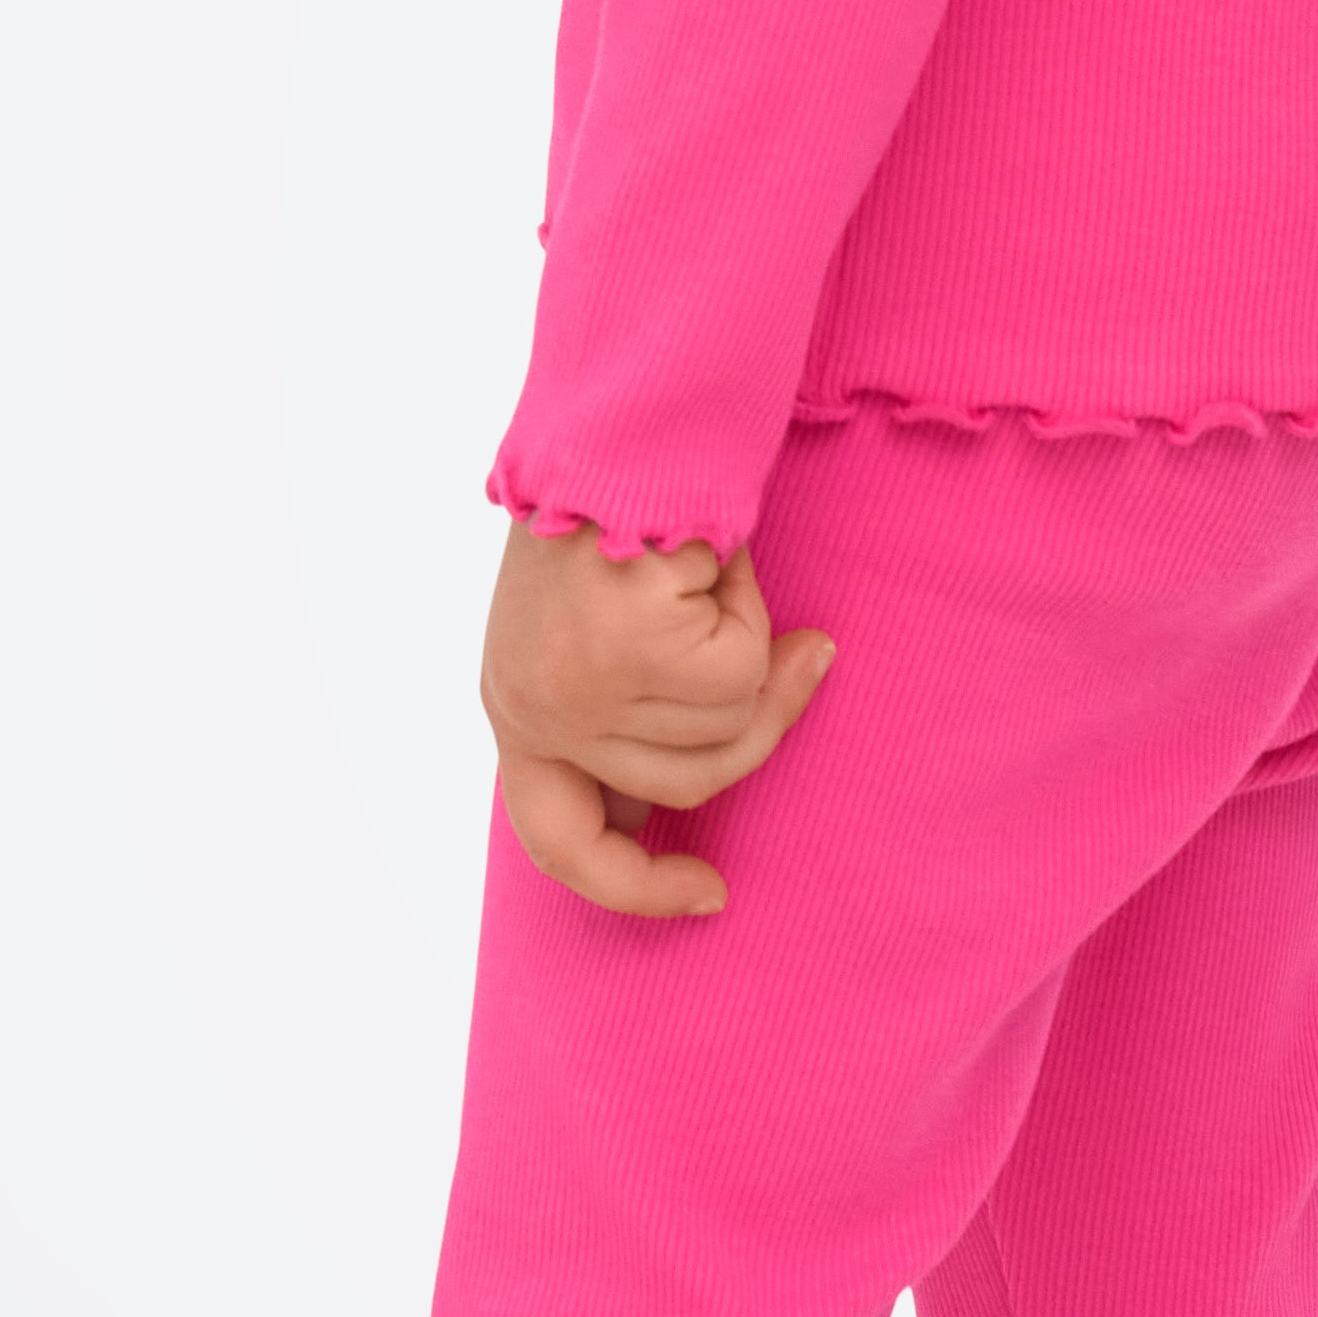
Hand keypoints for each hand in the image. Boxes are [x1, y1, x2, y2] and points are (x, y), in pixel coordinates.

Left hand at [481, 512, 842, 917]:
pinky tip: (715, 558)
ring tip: (709, 572)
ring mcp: (579, 688)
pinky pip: (740, 675)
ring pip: (724, 727)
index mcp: (516, 708)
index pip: (561, 843)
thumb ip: (628, 715)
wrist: (621, 422)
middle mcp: (534, 707)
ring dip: (747, 643)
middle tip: (801, 654)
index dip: (636, 886)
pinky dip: (752, 610)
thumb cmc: (615, 514)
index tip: (707, 893)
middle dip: (757, 719)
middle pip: (685, 784)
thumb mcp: (597, 634)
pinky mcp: (629, 653)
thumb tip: (710, 771)